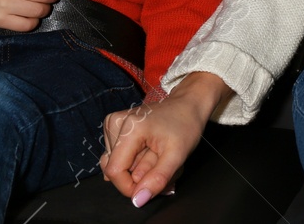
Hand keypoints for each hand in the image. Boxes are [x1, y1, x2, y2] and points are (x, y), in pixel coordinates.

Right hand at [101, 72, 231, 205]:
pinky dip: (135, 160)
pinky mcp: (116, 126)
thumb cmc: (186, 124)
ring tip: (159, 157)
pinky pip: (119, 155)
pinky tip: (151, 152)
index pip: (114, 171)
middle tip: (162, 167)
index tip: (148, 188)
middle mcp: (116, 123)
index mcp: (130, 127)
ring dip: (138, 168)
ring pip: (118, 163)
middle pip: (116, 167)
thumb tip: (138, 199)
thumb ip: (157, 178)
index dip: (129, 186)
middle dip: (138, 176)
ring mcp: (114, 123)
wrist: (188, 103)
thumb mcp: (178, 154)